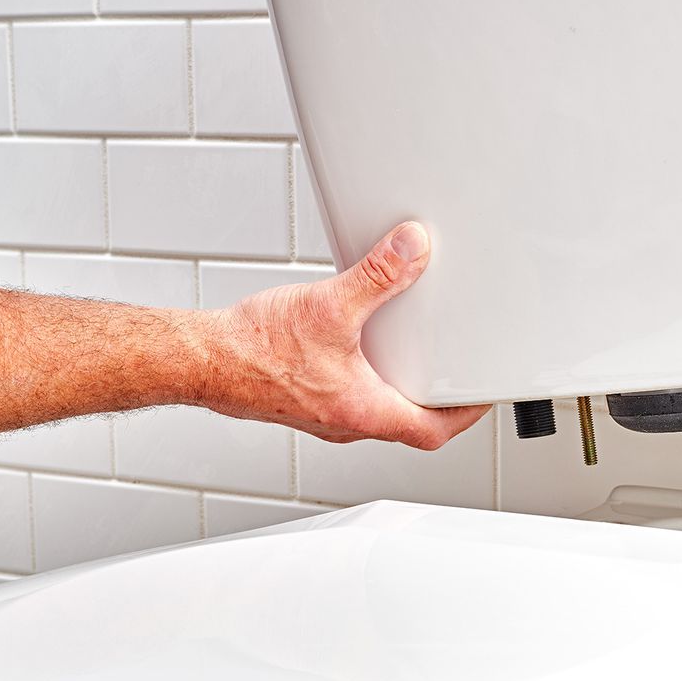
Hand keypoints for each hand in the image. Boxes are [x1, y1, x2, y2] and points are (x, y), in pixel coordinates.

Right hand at [203, 222, 489, 448]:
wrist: (199, 360)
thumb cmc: (254, 350)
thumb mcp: (329, 305)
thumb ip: (378, 276)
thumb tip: (413, 249)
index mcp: (366, 411)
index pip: (434, 431)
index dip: (465, 414)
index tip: (482, 395)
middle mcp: (349, 422)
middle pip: (411, 424)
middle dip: (437, 400)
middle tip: (456, 373)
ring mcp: (327, 416)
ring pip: (379, 411)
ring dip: (400, 388)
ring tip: (417, 357)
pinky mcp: (307, 402)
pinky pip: (350, 397)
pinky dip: (367, 378)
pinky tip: (361, 348)